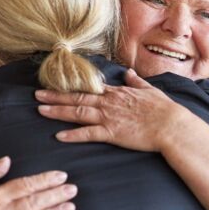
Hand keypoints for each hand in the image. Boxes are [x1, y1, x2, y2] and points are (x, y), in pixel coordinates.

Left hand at [35, 69, 191, 151]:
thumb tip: (129, 73)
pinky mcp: (113, 133)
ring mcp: (109, 117)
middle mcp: (110, 103)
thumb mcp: (151, 91)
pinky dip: (73, 135)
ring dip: (58, 111)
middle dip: (56, 96)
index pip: (90, 88)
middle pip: (78, 98)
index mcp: (118, 93)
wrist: (172, 125)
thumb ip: (137, 82)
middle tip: (37, 95)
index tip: (57, 85)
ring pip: (78, 112)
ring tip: (40, 110)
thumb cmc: (165, 110)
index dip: (72, 87)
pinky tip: (59, 136)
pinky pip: (88, 134)